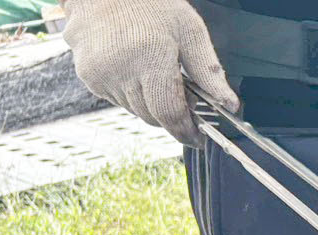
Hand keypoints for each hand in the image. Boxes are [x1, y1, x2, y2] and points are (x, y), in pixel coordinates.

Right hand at [64, 0, 238, 146]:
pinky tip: (135, 68)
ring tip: (157, 73)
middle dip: (171, 113)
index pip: (169, 114)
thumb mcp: (188, 29)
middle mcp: (120, 69)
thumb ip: (208, 71)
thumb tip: (229, 104)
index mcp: (149, 57)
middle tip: (183, 93)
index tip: (198, 138)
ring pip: (136, 110)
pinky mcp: (88, 76)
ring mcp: (100, 74)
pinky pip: (117, 99)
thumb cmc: (148, 1)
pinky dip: (131, 92)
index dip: (186, 131)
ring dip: (151, 103)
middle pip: (154, 116)